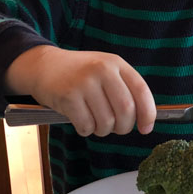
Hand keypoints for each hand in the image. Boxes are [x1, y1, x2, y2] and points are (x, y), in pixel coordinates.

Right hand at [5, 45, 155, 136]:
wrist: (44, 65)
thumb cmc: (79, 73)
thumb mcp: (105, 70)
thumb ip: (124, 88)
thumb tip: (145, 119)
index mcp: (116, 63)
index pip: (141, 91)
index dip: (148, 114)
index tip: (146, 128)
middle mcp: (102, 70)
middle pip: (126, 110)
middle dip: (124, 127)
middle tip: (116, 128)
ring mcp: (84, 83)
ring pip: (106, 122)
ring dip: (103, 130)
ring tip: (95, 121)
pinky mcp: (68, 97)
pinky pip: (86, 126)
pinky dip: (86, 130)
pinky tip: (81, 120)